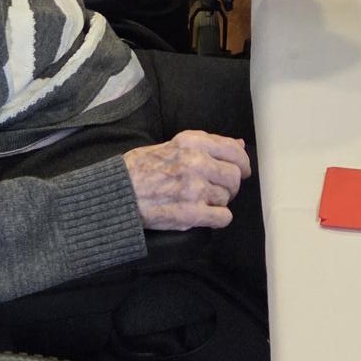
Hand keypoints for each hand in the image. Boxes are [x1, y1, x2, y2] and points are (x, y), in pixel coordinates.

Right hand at [124, 131, 250, 230]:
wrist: (117, 192)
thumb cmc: (140, 168)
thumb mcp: (174, 145)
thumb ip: (207, 144)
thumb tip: (239, 144)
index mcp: (192, 142)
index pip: (233, 149)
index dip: (242, 162)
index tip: (241, 169)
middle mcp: (196, 162)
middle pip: (234, 176)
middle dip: (231, 185)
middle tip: (219, 189)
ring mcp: (195, 188)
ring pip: (227, 198)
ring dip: (218, 201)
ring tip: (200, 200)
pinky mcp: (191, 213)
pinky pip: (223, 217)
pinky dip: (217, 218)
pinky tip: (205, 215)